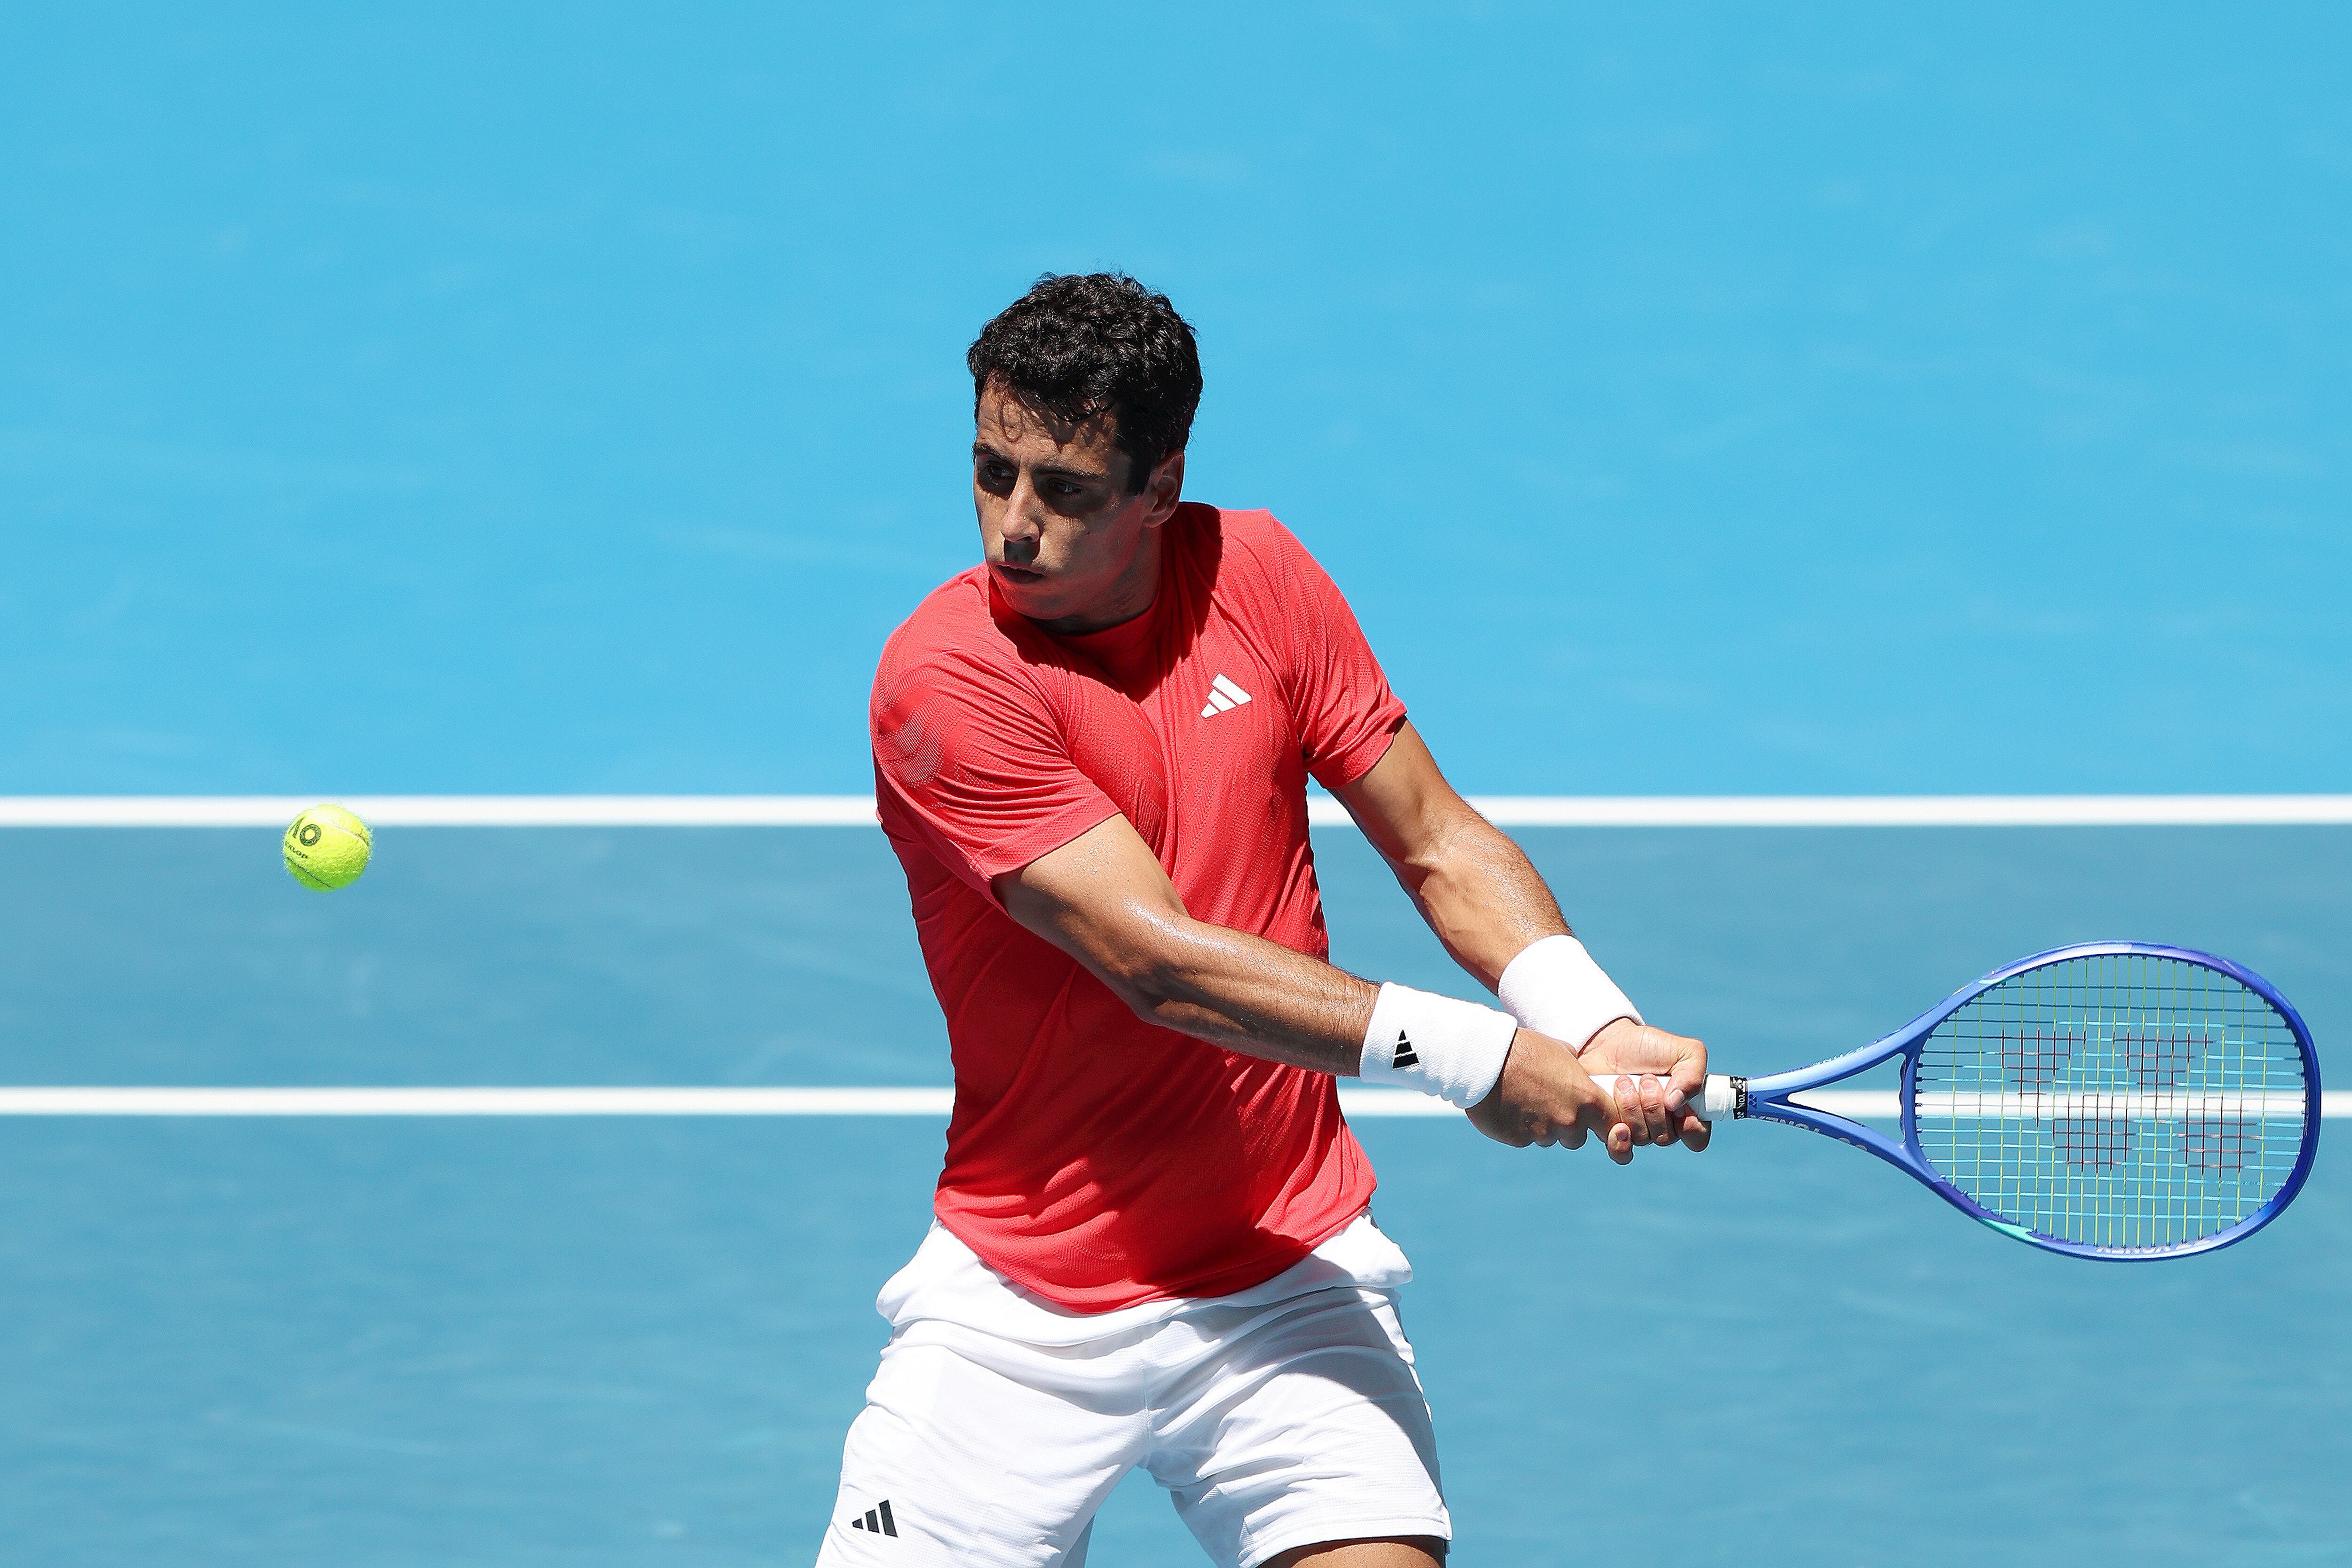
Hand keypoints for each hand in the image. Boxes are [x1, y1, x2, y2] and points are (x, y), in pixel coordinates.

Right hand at [1467, 1028, 1645, 1162]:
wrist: (1486, 1059)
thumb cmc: (1526, 1049)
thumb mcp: (1561, 1051)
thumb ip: (1575, 1072)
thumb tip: (1577, 1075)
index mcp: (1586, 1098)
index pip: (1612, 1124)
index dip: (1607, 1124)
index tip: (1598, 1120)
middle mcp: (1569, 1121)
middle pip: (1577, 1137)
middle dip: (1568, 1126)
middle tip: (1549, 1103)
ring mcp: (1543, 1133)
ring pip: (1550, 1138)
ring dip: (1543, 1126)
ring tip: (1525, 1099)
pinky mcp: (1519, 1140)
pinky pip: (1526, 1138)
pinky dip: (1520, 1127)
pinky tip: (1509, 1105)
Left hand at [1578, 1017, 1710, 1151]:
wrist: (1608, 1040)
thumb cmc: (1649, 1046)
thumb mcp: (1685, 1051)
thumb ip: (1693, 1074)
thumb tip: (1677, 1103)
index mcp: (1685, 1110)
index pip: (1697, 1138)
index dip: (1692, 1129)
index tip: (1679, 1109)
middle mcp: (1662, 1125)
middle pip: (1666, 1137)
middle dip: (1655, 1107)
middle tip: (1646, 1079)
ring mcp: (1637, 1129)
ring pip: (1642, 1138)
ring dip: (1633, 1108)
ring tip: (1624, 1082)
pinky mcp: (1610, 1130)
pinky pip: (1620, 1153)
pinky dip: (1620, 1143)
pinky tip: (1618, 1127)